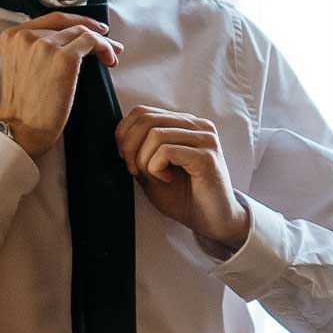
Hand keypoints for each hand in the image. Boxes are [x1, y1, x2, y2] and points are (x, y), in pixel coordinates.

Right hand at [0, 12, 123, 157]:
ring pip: (82, 32)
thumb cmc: (25, 105)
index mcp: (12, 36)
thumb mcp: (22, 65)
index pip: (51, 20)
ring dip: (102, 42)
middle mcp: (26, 36)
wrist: (22, 129)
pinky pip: (92, 42)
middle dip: (92, 30)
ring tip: (112, 56)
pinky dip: (105, 48)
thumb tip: (71, 40)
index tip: (92, 28)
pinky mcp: (63, 58)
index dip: (76, 21)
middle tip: (109, 41)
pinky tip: (110, 61)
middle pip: (68, 24)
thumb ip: (35, 48)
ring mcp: (44, 45)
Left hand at [114, 105, 251, 250]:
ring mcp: (205, 139)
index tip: (126, 160)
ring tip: (155, 177)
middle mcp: (198, 125)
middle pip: (147, 119)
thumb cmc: (185, 197)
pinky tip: (167, 179)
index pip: (143, 112)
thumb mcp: (153, 170)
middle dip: (129, 147)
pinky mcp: (206, 156)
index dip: (124, 134)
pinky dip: (156, 168)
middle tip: (134, 170)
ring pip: (155, 134)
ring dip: (144, 160)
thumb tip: (119, 136)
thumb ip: (139, 151)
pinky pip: (166, 151)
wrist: (213, 221)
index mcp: (186, 124)